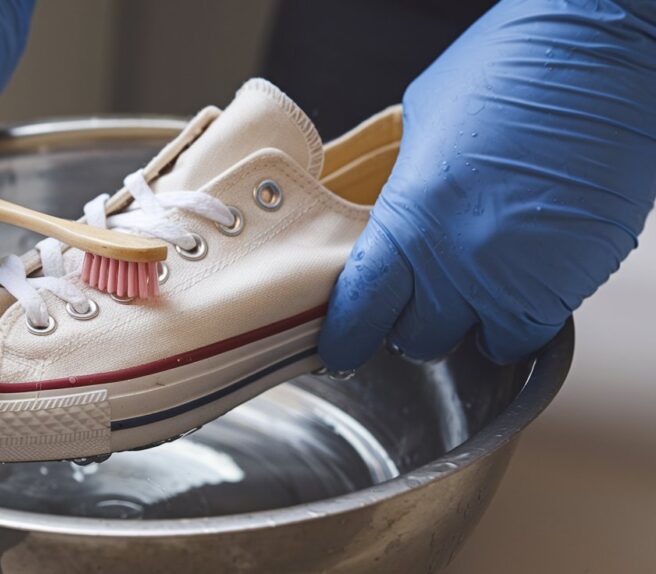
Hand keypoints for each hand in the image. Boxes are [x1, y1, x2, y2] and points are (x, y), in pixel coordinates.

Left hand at [320, 0, 655, 370]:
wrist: (606, 51)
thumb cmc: (513, 65)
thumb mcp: (424, 123)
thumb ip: (404, 186)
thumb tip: (391, 215)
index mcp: (409, 218)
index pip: (358, 311)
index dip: (344, 337)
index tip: (339, 347)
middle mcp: (456, 260)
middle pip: (413, 336)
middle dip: (411, 319)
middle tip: (420, 292)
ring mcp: (514, 278)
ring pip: (473, 341)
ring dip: (468, 321)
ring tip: (476, 283)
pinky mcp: (567, 284)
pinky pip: (527, 336)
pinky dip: (517, 321)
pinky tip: (516, 286)